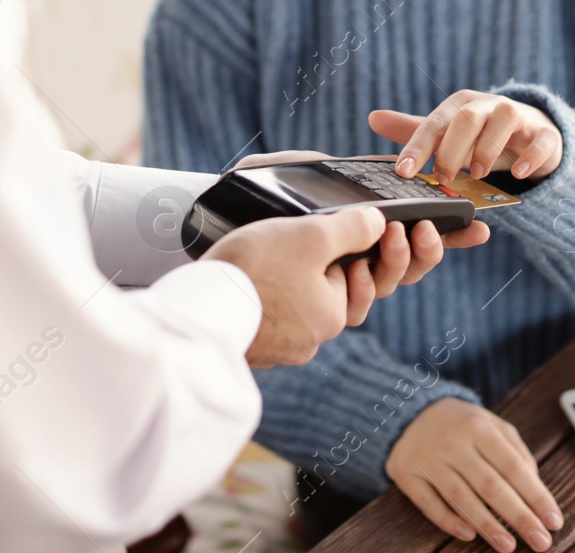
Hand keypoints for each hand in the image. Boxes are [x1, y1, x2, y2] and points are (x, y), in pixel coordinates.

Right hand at [204, 208, 386, 367]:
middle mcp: (311, 341)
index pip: (346, 272)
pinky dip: (258, 302)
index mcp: (332, 316)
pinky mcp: (252, 349)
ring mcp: (279, 349)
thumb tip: (378, 225)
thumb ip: (352, 228)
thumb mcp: (311, 235)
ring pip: (291, 306)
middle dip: (303, 268)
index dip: (326, 249)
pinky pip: (265, 320)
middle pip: (320, 291)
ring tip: (257, 266)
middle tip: (275, 252)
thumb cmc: (254, 270)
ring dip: (279, 285)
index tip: (300, 241)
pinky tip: (242, 285)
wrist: (196, 309)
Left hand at [233, 150, 490, 296]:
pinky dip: (366, 287)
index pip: (408, 233)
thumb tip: (353, 163)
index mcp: (350, 230)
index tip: (478, 225)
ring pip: (389, 283)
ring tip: (400, 236)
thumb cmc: (241, 207)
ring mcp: (335, 286)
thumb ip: (323, 167)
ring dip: (402, 261)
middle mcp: (349, 260)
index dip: (446, 233)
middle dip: (430, 249)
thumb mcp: (283, 173)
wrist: (204, 239)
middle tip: (429, 230)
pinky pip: (358, 306)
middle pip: (408, 263)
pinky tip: (360, 268)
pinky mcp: (318, 309)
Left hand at [369, 91, 562, 183]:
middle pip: (467, 117)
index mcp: (459, 106)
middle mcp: (487, 105)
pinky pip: (541, 140)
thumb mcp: (448, 133)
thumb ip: (414, 131)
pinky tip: (520, 173)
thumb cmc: (481, 135)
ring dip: (488, 148)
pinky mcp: (545, 134)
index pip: (434, 123)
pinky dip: (531, 155)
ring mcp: (519, 116)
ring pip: (504, 119)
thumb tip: (372, 118)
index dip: (417, 148)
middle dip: (452, 149)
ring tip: (477, 174)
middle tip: (444, 178)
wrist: (531, 133)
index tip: (403, 172)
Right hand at [387, 398, 563, 552]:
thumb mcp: (492, 425)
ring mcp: (427, 458)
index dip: (536, 496)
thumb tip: (535, 489)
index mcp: (479, 427)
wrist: (412, 411)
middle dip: (519, 517)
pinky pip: (429, 504)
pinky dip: (449, 521)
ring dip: (488, 525)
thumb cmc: (462, 425)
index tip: (553, 521)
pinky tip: (469, 534)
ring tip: (509, 546)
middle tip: (540, 542)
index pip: (514, 467)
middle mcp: (452, 442)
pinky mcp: (406, 474)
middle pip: (491, 486)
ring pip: (461, 498)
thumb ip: (516, 452)